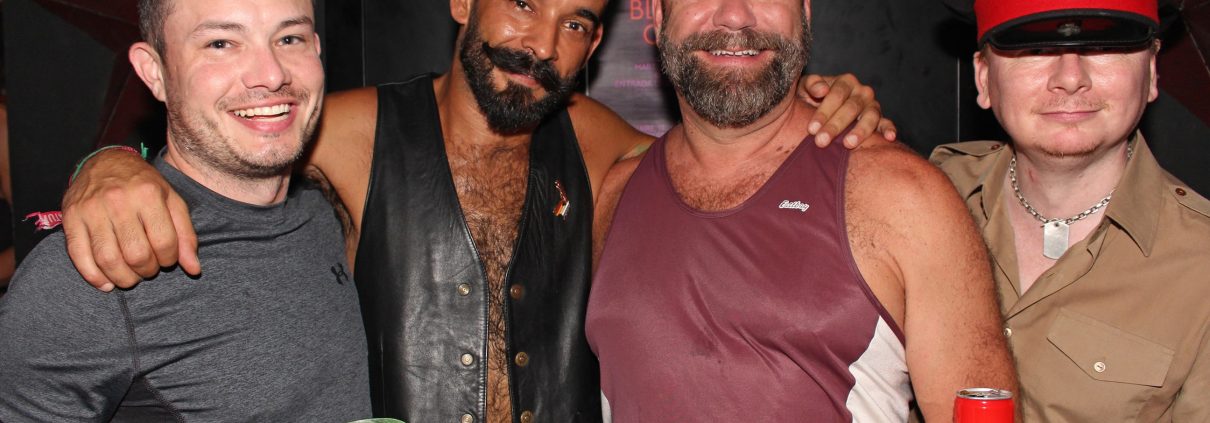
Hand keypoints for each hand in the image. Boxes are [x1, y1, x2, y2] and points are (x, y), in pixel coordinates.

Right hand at [61, 149, 198, 290]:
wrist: (105, 161)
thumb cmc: (143, 185)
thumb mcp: (172, 201)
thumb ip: (185, 235)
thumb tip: (194, 269)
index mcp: (147, 194)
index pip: (164, 242)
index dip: (170, 259)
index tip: (167, 259)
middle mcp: (118, 200)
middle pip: (136, 254)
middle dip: (147, 270)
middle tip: (149, 269)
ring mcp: (91, 209)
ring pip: (108, 259)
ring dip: (123, 278)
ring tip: (131, 277)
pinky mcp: (71, 218)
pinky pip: (79, 256)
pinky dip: (93, 276)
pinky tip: (106, 282)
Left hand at [799, 73, 897, 147]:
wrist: (818, 108)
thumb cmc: (811, 98)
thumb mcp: (805, 88)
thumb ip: (811, 84)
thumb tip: (821, 90)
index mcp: (845, 82)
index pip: (836, 95)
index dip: (823, 112)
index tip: (811, 129)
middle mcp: (862, 92)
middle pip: (851, 108)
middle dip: (835, 126)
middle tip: (821, 141)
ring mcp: (872, 105)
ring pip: (870, 116)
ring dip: (859, 131)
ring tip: (848, 144)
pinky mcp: (879, 119)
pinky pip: (886, 123)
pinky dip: (889, 129)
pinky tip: (889, 138)